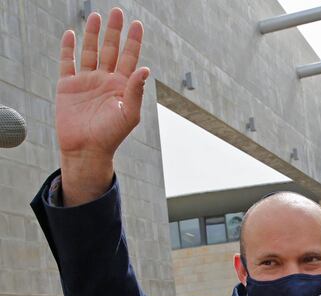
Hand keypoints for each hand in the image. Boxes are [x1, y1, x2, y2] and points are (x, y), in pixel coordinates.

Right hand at [56, 8, 148, 203]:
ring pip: (90, 52)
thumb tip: (145, 68)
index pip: (130, 58)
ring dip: (92, 35)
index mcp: (122, 86)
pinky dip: (68, 49)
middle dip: (114, 31)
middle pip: (110, 50)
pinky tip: (71, 34)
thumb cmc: (111, 136)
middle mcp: (105, 80)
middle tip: (117, 12)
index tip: (137, 24)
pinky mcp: (68, 86)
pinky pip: (67, 63)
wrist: (87, 150)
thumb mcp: (129, 114)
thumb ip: (136, 91)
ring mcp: (86, 82)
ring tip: (96, 16)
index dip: (133, 41)